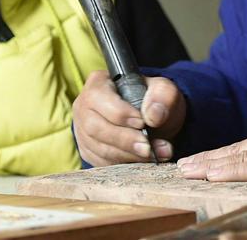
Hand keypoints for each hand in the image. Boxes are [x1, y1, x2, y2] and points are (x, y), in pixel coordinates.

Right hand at [72, 71, 186, 165]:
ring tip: (152, 155)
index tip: (142, 123)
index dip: (120, 113)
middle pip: (95, 127)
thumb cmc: (153, 101)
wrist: (152, 121)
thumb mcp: (164, 91)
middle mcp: (84, 106)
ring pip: (98, 148)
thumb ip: (163, 96)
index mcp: (98, 83)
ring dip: (127, 155)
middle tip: (148, 147)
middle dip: (124, 140)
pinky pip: (100, 162)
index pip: (99, 98)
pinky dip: (122, 164)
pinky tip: (141, 161)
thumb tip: (153, 116)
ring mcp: (82, 130)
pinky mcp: (88, 150)